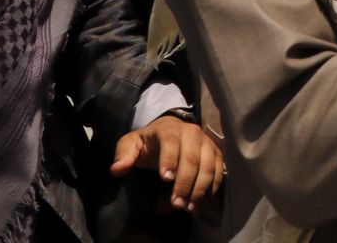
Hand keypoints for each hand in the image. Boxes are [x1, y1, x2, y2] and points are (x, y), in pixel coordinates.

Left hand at [111, 115, 225, 212]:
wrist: (171, 132)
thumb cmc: (149, 142)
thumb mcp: (131, 144)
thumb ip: (124, 155)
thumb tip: (118, 169)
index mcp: (169, 129)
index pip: (171, 141)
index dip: (170, 159)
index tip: (165, 179)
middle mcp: (192, 133)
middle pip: (192, 157)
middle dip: (185, 182)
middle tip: (177, 204)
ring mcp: (207, 143)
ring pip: (208, 165)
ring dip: (200, 188)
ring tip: (189, 208)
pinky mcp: (216, 154)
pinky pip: (218, 171)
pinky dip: (212, 188)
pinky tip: (201, 204)